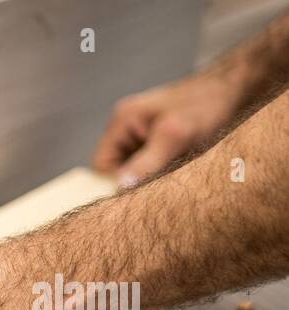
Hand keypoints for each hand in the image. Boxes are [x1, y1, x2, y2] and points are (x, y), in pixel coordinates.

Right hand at [92, 72, 242, 186]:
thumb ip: (146, 162)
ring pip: (135, 169)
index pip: (100, 166)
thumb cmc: (206, 104)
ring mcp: (142, 133)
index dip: (115, 183)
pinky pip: (151, 165)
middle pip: (116, 169)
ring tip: (176, 173)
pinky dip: (163, 172)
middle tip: (162, 184)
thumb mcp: (175, 135)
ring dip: (152, 177)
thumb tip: (119, 189)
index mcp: (121, 121)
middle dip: (136, 180)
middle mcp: (127, 128)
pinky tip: (182, 169)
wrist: (236, 87)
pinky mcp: (159, 139)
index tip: (140, 192)